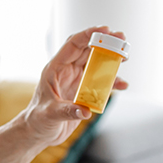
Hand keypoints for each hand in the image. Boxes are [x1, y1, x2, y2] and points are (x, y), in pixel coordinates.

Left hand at [21, 26, 128, 147]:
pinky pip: (100, 82)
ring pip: (95, 63)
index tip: (105, 30)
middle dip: (104, 42)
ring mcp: (76, 80)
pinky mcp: (83, 91)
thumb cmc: (37, 120)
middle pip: (88, 50)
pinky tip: (122, 85)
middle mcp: (67, 71)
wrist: (38, 132)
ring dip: (110, 59)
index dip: (88, 35)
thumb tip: (85, 110)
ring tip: (125, 56)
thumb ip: (67, 110)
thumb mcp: (50, 114)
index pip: (73, 45)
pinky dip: (111, 82)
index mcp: (55, 69)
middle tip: (121, 39)